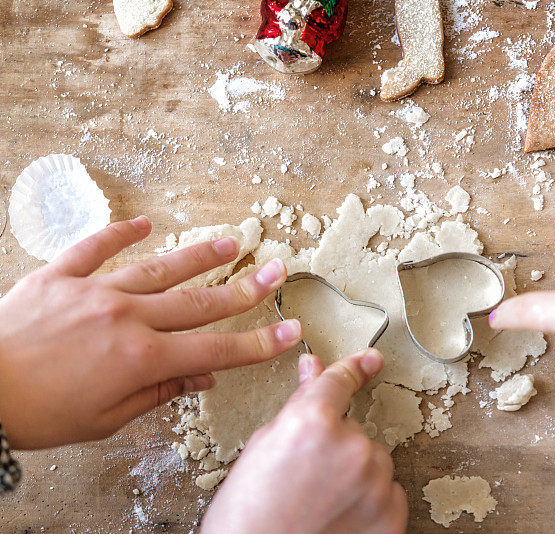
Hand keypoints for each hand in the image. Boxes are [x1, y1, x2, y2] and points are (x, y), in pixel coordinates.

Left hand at [0, 217, 301, 448]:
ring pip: (159, 269)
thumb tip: (201, 380)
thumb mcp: (104, 420)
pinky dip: (120, 233)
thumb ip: (158, 393)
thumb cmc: (35, 415)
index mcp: (141, 359)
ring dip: (199, 256)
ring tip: (231, 242)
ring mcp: (94, 291)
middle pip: (199, 301)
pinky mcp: (59, 276)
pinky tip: (144, 224)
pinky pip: (94, 249)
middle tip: (276, 271)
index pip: (215, 350)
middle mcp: (126, 318)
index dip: (258, 343)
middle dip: (244, 288)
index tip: (290, 332)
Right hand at [202, 349, 407, 533]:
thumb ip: (297, 407)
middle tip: (306, 477)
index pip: (340, 381)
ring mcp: (375, 483)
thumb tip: (313, 372)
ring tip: (319, 502)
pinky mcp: (391, 516)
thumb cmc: (247, 519)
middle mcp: (350, 446)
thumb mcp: (262, 449)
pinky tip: (338, 517)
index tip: (370, 360)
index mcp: (312, 422)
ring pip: (372, 463)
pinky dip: (369, 503)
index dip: (354, 367)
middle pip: (353, 431)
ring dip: (354, 475)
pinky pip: (388, 493)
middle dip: (335, 448)